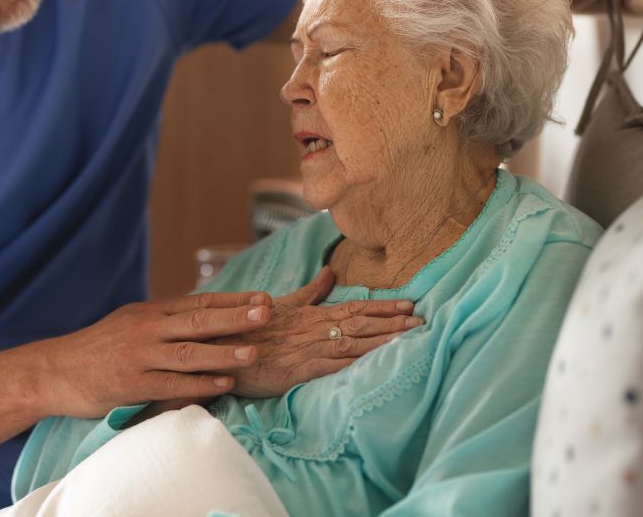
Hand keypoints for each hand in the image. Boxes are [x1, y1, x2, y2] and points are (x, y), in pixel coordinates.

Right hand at [36, 290, 272, 418]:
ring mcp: (139, 357)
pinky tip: (223, 383)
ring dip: (223, 351)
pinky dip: (200, 384)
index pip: (200, 301)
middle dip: (235, 317)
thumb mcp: (130, 323)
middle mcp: (147, 329)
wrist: (56, 370)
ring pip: (188, 352)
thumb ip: (165, 321)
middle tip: (267, 314)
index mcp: (151, 312)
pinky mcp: (132, 385)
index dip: (233, 300)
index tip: (263, 298)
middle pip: (198, 320)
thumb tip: (205, 316)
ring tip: (253, 351)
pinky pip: (172, 384)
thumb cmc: (98, 348)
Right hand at [223, 267, 421, 398]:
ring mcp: (306, 348)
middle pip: (359, 323)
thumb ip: (308, 292)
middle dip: (392, 322)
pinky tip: (376, 363)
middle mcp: (312, 329)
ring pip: (352, 343)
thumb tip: (330, 271)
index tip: (410, 304)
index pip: (353, 308)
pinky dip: (355, 364)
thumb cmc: (248, 328)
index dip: (383, 307)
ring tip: (411, 337)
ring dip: (383, 339)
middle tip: (423, 319)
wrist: (219, 347)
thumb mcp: (279, 305)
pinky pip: (331, 366)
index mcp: (310, 314)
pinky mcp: (297, 370)